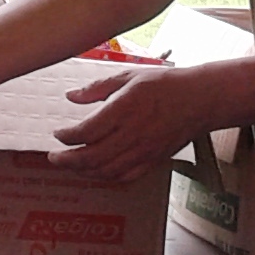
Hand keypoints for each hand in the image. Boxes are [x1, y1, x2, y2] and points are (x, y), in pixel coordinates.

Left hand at [49, 66, 221, 181]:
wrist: (200, 100)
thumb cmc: (166, 85)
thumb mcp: (128, 77)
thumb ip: (97, 88)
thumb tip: (71, 96)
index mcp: (123, 110)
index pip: (86, 132)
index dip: (66, 137)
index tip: (58, 134)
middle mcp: (132, 134)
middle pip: (91, 157)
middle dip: (67, 160)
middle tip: (54, 158)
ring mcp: (143, 151)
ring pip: (106, 171)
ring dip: (84, 171)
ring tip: (72, 165)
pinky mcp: (153, 160)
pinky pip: (125, 176)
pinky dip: (107, 177)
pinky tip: (98, 172)